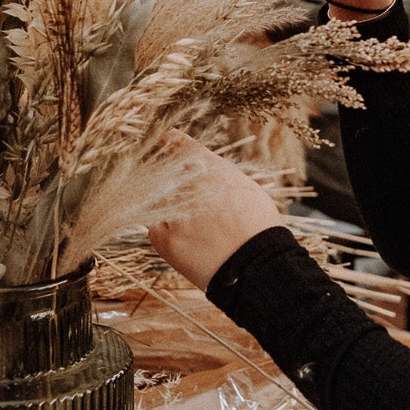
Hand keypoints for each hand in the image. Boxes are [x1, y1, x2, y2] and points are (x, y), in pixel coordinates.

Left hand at [149, 140, 282, 290]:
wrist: (256, 266)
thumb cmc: (257, 228)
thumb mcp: (244, 186)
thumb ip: (216, 171)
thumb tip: (196, 163)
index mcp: (210, 168)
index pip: (176, 144)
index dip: (167, 143)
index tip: (162, 143)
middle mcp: (189, 185)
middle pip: (160, 169)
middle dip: (160, 173)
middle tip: (166, 181)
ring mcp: (173, 212)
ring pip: (152, 197)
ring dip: (160, 201)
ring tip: (184, 217)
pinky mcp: (163, 237)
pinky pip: (152, 225)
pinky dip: (162, 227)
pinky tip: (183, 236)